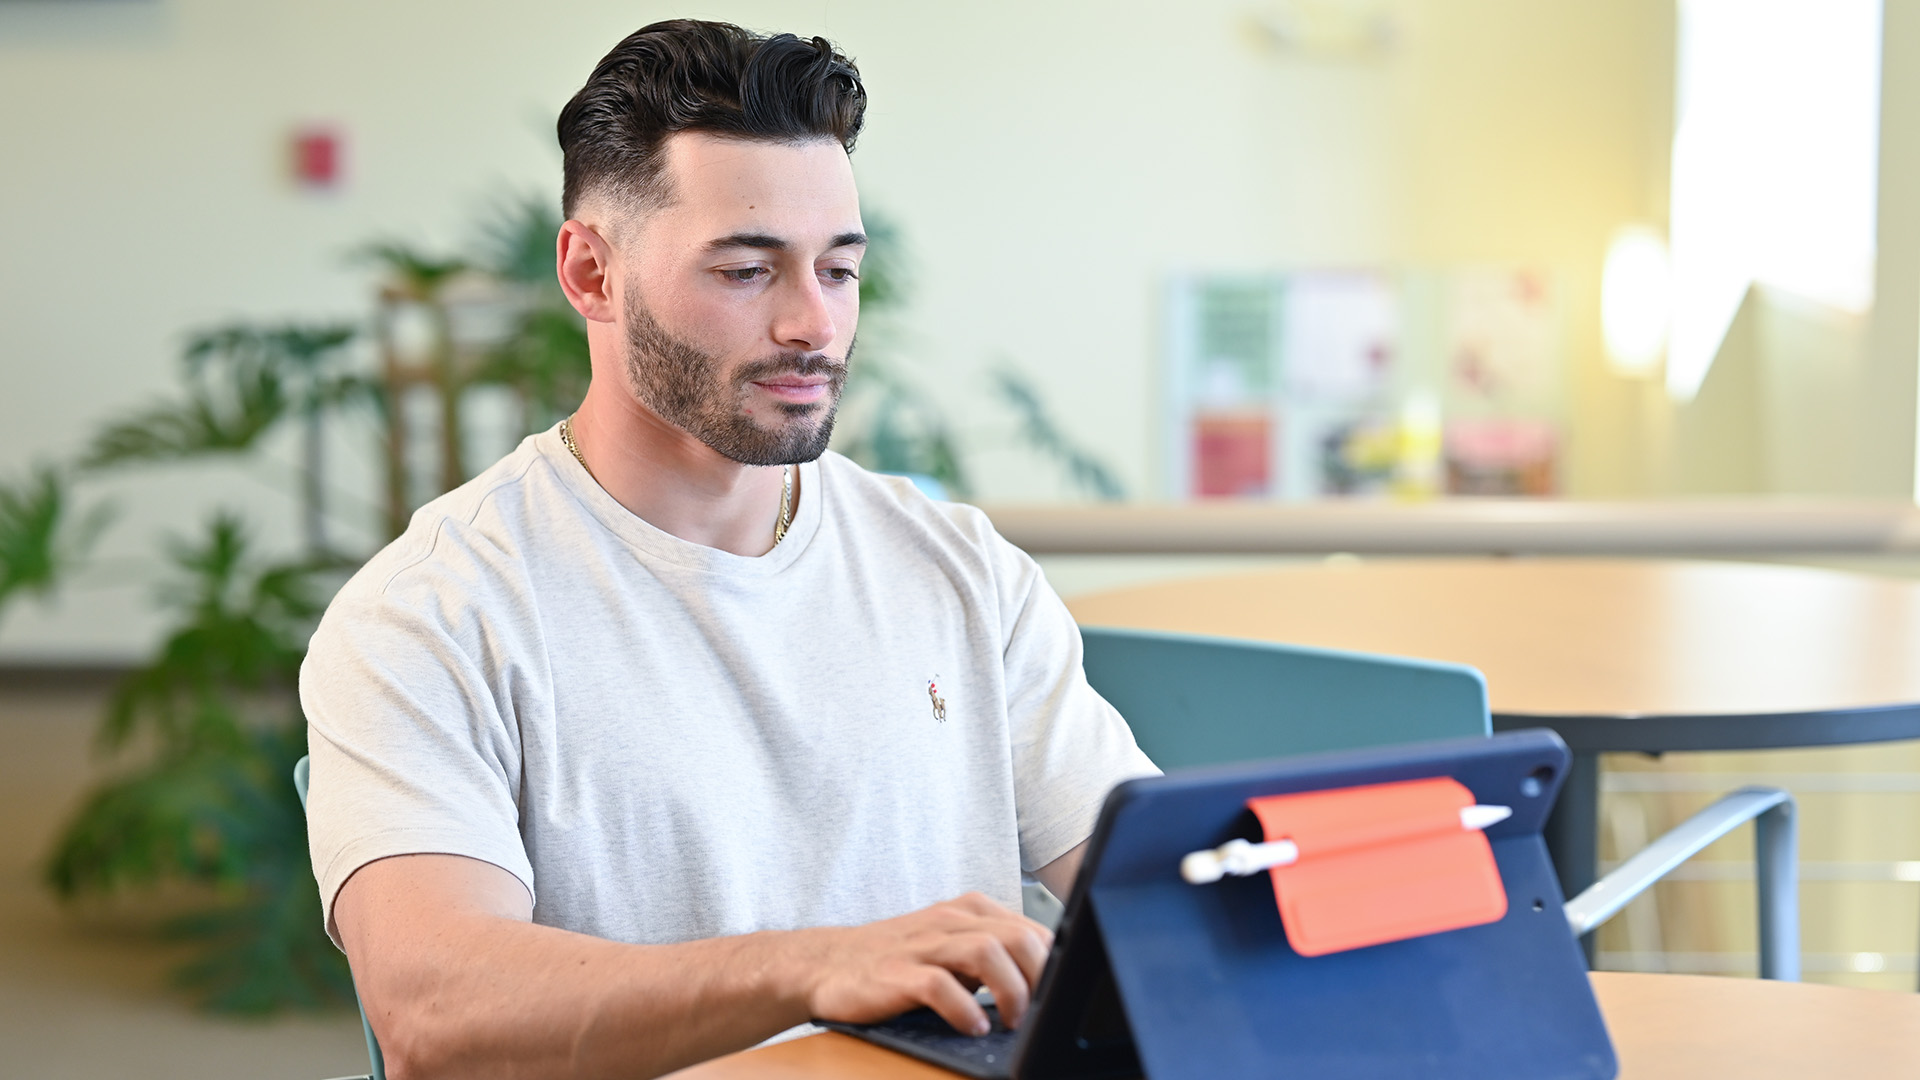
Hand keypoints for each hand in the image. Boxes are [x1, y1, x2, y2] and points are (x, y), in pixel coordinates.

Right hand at [789, 892, 1053, 1036]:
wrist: (824, 964)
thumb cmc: (895, 960)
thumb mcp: (950, 948)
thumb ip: (991, 957)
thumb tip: (1042, 984)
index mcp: (968, 911)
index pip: (1030, 928)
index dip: (1053, 962)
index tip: (1058, 993)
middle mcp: (948, 920)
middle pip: (1016, 936)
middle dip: (1039, 977)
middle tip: (1039, 1011)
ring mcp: (922, 944)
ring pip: (986, 953)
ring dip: (1010, 992)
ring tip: (1012, 1022)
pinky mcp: (896, 972)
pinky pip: (940, 986)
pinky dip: (965, 1010)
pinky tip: (974, 1027)